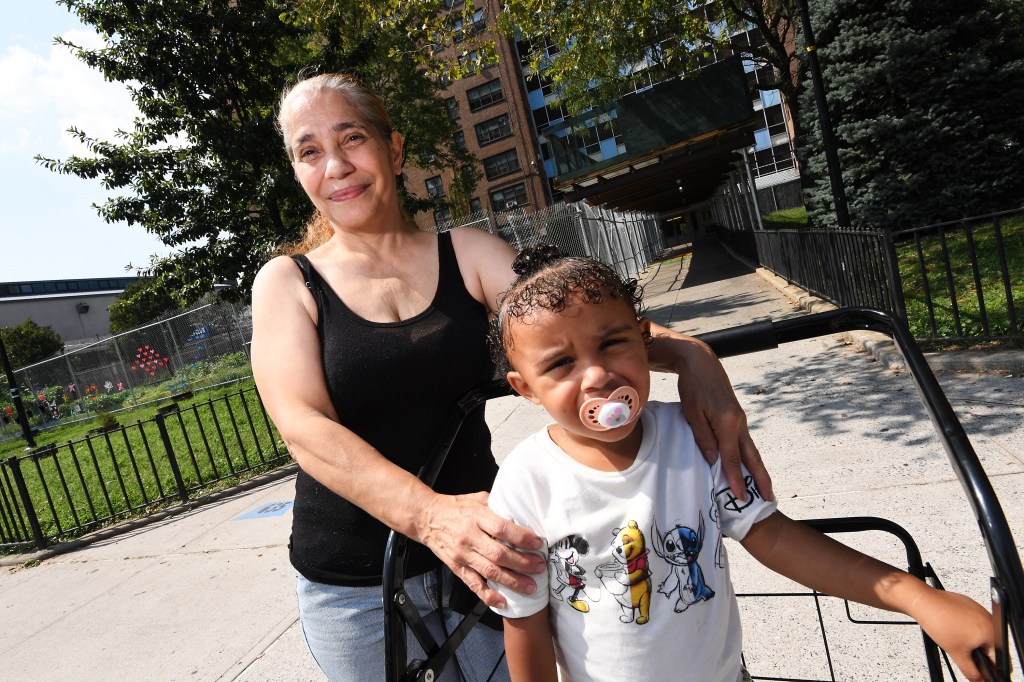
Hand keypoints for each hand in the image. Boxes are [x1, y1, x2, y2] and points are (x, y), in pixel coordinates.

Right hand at [418, 491, 545, 607]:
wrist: (427, 517)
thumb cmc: (456, 507)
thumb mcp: (478, 498)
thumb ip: (498, 507)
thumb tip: (523, 513)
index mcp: (476, 517)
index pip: (502, 529)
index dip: (522, 538)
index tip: (538, 543)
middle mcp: (469, 537)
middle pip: (499, 554)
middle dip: (523, 563)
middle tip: (539, 567)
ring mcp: (462, 554)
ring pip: (490, 571)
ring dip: (512, 581)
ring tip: (530, 586)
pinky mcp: (457, 567)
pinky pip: (473, 584)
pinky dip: (488, 595)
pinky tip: (502, 601)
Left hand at [674, 339, 773, 500]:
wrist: (701, 363)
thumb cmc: (693, 386)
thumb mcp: (692, 413)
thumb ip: (704, 438)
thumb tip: (714, 461)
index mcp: (727, 422)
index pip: (732, 458)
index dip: (736, 479)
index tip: (741, 497)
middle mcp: (739, 422)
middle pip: (752, 456)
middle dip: (761, 479)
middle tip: (768, 498)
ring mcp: (740, 419)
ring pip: (750, 449)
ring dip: (757, 469)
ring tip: (763, 487)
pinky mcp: (737, 417)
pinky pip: (744, 441)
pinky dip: (748, 457)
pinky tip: (748, 466)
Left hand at [914, 590, 994, 681]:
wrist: (923, 601)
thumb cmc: (939, 620)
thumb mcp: (957, 653)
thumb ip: (971, 671)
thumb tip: (979, 680)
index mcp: (992, 631)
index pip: (997, 659)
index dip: (987, 668)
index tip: (977, 669)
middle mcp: (989, 619)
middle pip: (990, 647)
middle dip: (978, 653)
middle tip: (962, 652)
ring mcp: (980, 611)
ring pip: (981, 635)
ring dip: (972, 642)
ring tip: (955, 639)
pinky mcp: (970, 606)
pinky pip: (973, 623)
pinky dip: (966, 630)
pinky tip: (953, 629)